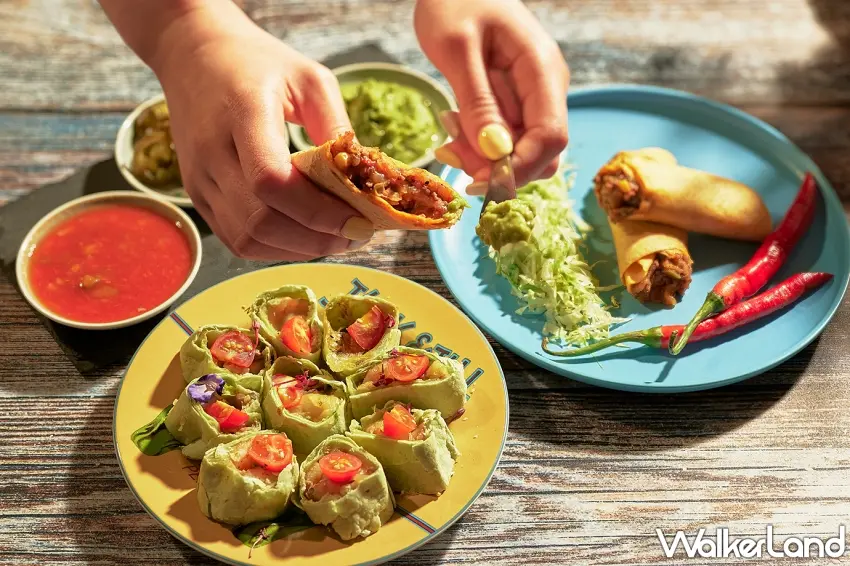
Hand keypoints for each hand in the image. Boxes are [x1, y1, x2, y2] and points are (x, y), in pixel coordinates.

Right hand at [149, 7, 374, 259]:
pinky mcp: (197, 197)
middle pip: (260, 220)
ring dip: (298, 249)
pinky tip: (306, 236)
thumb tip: (363, 181)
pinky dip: (276, 248)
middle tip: (357, 234)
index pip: (271, 180)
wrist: (193, 55)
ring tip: (336, 238)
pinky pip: (237, 240)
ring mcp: (199, 180)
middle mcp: (212, 152)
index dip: (318, 211)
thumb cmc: (258, 63)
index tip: (359, 220)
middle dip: (316, 238)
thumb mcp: (310, 78)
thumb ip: (336, 127)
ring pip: (248, 239)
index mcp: (242, 112)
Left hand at [414, 0, 569, 193]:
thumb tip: (496, 154)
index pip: (551, 136)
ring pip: (517, 152)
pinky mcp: (510, 104)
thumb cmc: (454, 1)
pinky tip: (451, 122)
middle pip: (538, 153)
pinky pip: (500, 140)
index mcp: (541, 69)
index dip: (520, 168)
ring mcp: (529, 98)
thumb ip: (478, 101)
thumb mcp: (457, 48)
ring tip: (447, 129)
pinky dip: (475, 144)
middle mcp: (544, 89)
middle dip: (496, 166)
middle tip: (450, 150)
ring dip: (480, 157)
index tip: (479, 181)